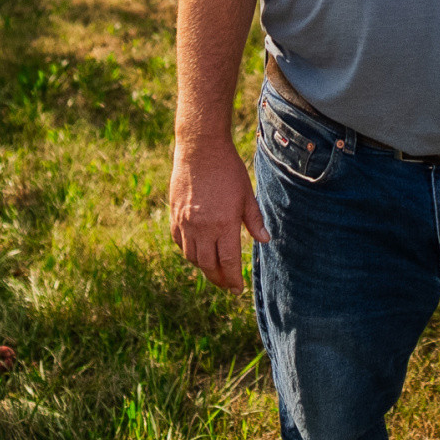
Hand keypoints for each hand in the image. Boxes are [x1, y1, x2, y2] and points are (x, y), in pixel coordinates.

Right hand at [169, 138, 269, 291]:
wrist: (200, 149)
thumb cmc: (228, 170)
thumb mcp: (246, 194)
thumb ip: (254, 220)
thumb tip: (265, 241)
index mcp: (223, 224)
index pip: (227, 262)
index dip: (232, 279)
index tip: (237, 290)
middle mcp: (202, 227)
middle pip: (208, 265)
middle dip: (218, 279)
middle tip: (226, 285)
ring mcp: (185, 222)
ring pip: (191, 257)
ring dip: (203, 267)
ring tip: (213, 270)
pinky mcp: (175, 215)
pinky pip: (179, 242)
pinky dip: (188, 251)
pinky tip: (197, 251)